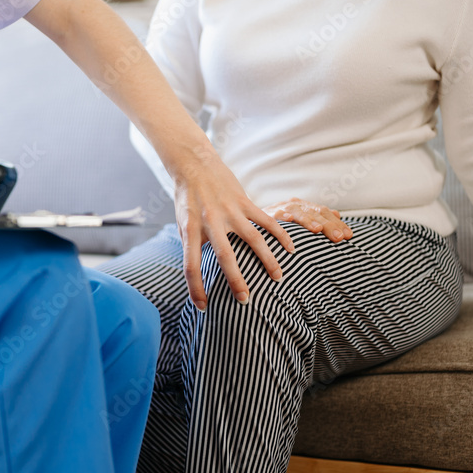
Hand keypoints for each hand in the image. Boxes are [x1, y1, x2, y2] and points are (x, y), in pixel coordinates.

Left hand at [173, 154, 294, 309]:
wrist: (194, 165)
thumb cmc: (186, 200)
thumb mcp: (181, 224)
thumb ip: (190, 246)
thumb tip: (199, 272)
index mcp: (190, 230)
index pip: (190, 265)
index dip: (195, 289)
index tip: (203, 306)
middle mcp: (210, 221)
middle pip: (224, 257)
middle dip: (235, 281)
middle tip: (245, 301)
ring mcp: (230, 211)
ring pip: (253, 239)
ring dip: (267, 260)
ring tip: (278, 278)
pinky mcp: (244, 202)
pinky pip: (266, 221)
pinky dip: (280, 234)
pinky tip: (291, 249)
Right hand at [263, 198, 352, 243]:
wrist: (251, 219)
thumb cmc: (280, 225)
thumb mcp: (300, 220)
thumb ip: (317, 217)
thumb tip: (337, 214)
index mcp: (305, 207)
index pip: (325, 213)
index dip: (337, 223)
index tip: (349, 236)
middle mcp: (295, 205)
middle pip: (315, 212)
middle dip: (328, 225)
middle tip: (339, 237)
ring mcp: (281, 208)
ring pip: (298, 213)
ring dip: (308, 221)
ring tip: (317, 230)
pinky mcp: (266, 214)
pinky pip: (275, 215)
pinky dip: (282, 216)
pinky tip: (288, 220)